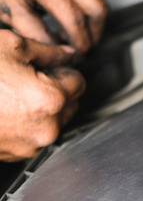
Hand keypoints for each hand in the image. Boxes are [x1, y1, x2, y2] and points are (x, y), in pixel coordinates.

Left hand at [0, 0, 105, 54]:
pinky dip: (87, 8)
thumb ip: (35, 33)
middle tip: (82, 50)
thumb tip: (59, 52)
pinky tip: (72, 18)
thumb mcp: (7, 8)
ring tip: (76, 36)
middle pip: (96, 9)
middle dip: (93, 35)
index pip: (74, 19)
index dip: (79, 43)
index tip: (76, 57)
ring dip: (93, 22)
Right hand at [0, 31, 83, 160]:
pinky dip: (26, 122)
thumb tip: (65, 52)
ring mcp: (29, 144)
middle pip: (69, 103)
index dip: (63, 69)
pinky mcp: (15, 154)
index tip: (50, 65)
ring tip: (12, 92)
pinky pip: (33, 134)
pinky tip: (5, 108)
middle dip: (55, 89)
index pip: (78, 81)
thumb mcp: (10, 46)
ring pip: (53, 120)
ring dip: (42, 107)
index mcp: (50, 99)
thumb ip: (47, 50)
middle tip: (28, 77)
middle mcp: (45, 127)